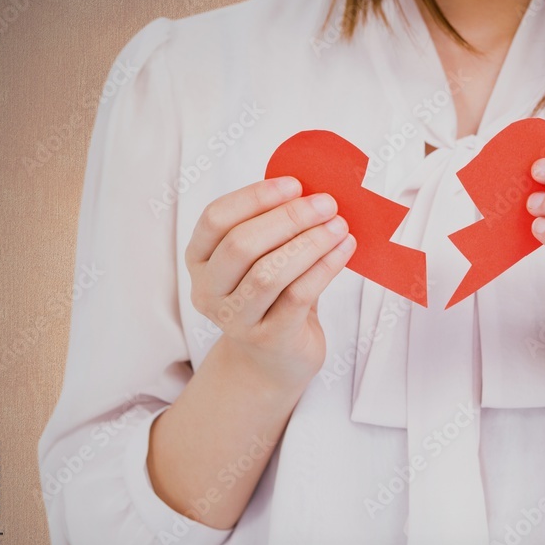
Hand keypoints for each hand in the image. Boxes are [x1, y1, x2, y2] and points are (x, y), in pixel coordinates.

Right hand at [185, 177, 355, 391]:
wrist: (275, 359)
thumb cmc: (273, 296)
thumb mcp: (264, 258)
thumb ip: (275, 227)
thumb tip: (311, 190)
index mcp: (199, 259)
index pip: (216, 219)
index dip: (255, 197)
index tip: (295, 184)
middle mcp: (208, 291)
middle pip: (241, 244)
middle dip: (289, 218)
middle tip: (326, 204)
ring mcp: (235, 319)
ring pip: (269, 272)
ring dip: (310, 243)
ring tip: (340, 226)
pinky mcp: (268, 338)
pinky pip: (298, 295)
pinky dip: (325, 268)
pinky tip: (344, 250)